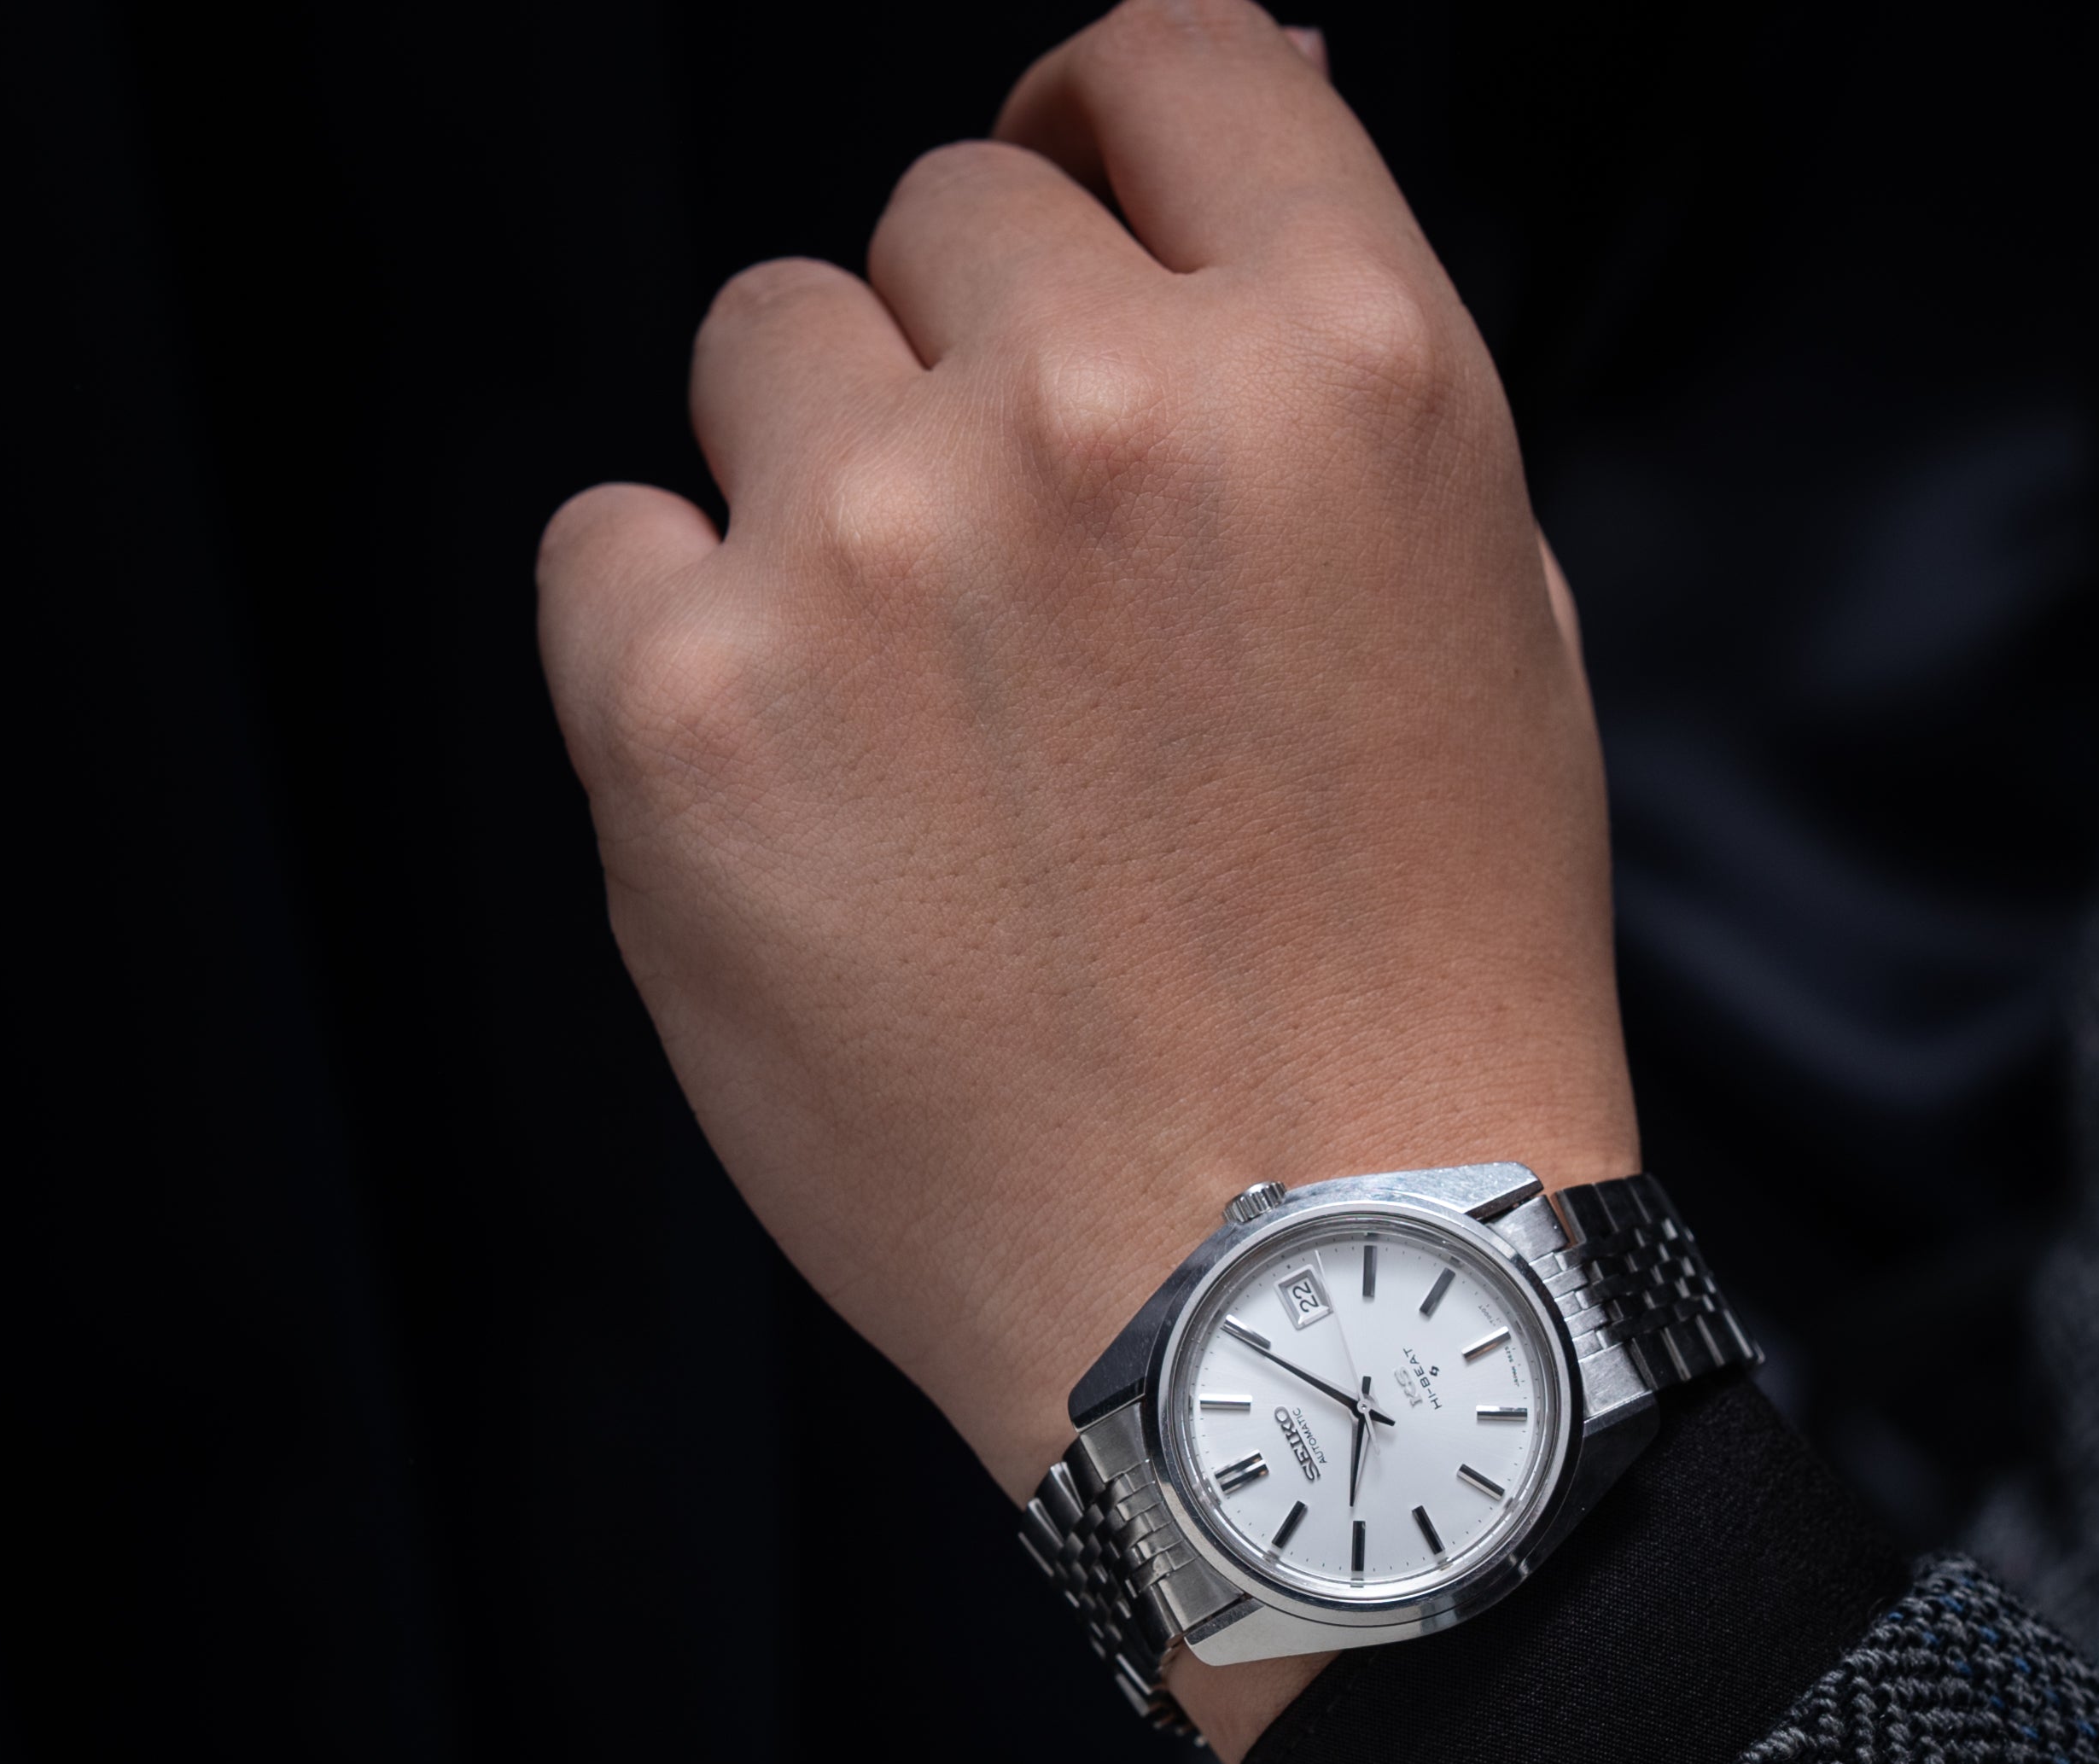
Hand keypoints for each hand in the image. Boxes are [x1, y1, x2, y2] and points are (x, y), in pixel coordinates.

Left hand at [535, 0, 1636, 1754]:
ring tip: (937, 738)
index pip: (1166, 68)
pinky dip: (683, 645)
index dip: (1109, 134)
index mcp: (1345, 376)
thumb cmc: (1417, 1004)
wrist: (1298, 1306)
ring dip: (830, 497)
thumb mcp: (1492, 637)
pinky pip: (606, 542)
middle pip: (944, 217)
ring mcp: (879, 562)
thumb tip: (1229, 114)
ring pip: (765, 349)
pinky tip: (810, 803)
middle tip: (1040, 620)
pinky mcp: (690, 720)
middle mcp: (1103, 420)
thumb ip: (1343, 372)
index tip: (1076, 228)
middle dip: (981, 376)